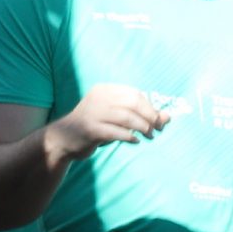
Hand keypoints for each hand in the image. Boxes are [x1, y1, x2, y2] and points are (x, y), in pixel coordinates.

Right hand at [44, 86, 167, 160]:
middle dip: (150, 118)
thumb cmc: (97, 126)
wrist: (64, 138)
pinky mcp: (90, 129)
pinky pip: (116, 132)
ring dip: (143, 128)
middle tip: (156, 130)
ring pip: (127, 118)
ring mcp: (93, 113)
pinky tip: (134, 141)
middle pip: (133, 103)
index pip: (135, 94)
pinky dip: (130, 137)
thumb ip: (141, 115)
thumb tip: (167, 117)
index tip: (159, 122)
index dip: (151, 108)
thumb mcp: (117, 117)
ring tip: (148, 136)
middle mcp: (98, 98)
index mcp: (104, 90)